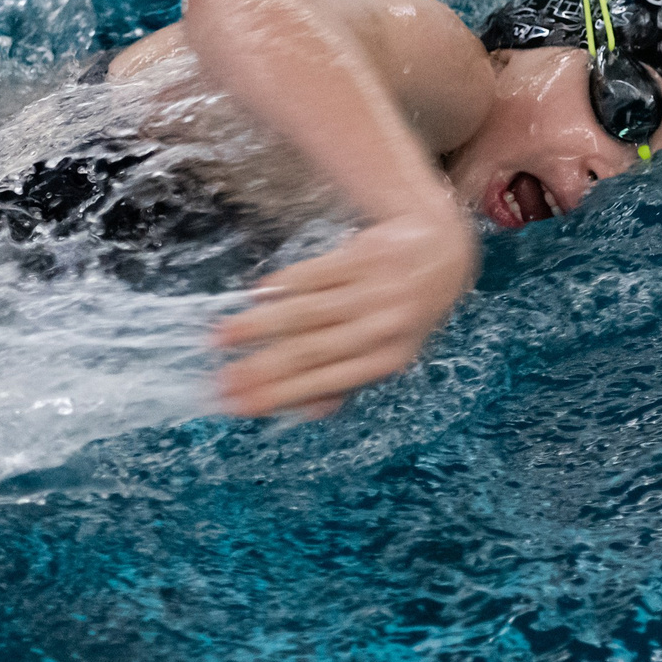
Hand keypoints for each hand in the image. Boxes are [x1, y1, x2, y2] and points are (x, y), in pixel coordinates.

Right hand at [211, 203, 478, 418]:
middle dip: (260, 369)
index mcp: (386, 359)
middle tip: (221, 381)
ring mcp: (373, 289)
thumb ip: (349, 379)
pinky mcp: (363, 255)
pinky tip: (255, 296)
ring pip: (306, 311)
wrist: (441, 250)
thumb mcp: (389, 350)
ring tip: (222, 337)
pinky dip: (282, 286)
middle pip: (310, 351)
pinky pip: (314, 273)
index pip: (324, 382)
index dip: (279, 395)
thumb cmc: (404, 310)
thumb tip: (306, 412)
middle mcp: (381, 327)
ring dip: (260, 325)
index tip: (240, 405)